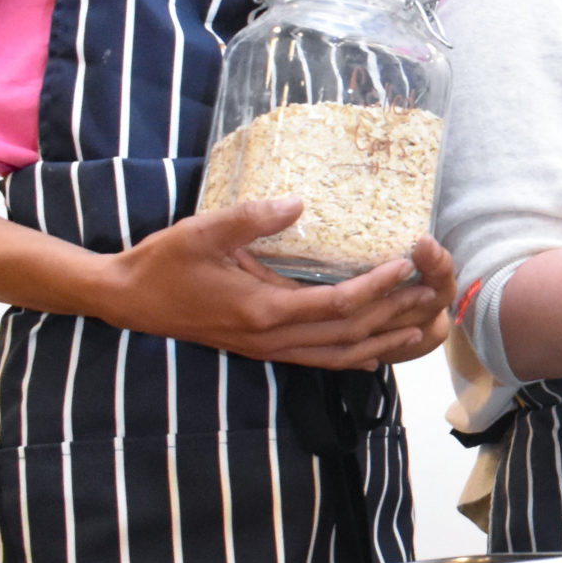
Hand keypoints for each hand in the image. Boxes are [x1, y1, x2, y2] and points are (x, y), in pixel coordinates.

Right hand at [100, 200, 450, 370]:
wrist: (129, 300)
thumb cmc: (165, 262)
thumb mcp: (204, 231)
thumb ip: (251, 218)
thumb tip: (298, 202)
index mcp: (263, 310)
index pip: (336, 305)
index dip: (376, 288)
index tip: (406, 266)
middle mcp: (272, 338)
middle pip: (347, 335)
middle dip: (393, 317)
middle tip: (432, 296)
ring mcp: (267, 349)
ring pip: (337, 356)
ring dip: (381, 343)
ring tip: (419, 328)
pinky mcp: (262, 349)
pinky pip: (317, 360)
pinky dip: (351, 357)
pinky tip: (373, 354)